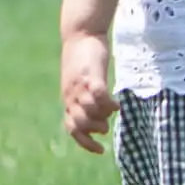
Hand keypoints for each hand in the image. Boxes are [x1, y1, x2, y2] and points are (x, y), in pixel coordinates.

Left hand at [58, 32, 116, 152]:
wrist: (80, 33)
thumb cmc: (82, 59)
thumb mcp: (81, 81)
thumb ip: (85, 97)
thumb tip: (99, 114)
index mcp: (67, 99)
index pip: (72, 128)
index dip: (84, 142)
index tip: (100, 150)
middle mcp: (71, 95)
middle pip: (80, 123)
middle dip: (95, 129)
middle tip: (107, 125)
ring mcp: (80, 85)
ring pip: (89, 111)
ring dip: (103, 116)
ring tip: (113, 110)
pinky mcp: (91, 75)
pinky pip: (98, 95)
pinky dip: (108, 103)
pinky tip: (117, 104)